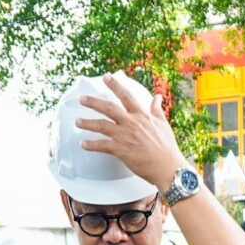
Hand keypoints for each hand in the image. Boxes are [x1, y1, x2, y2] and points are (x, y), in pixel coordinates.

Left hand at [72, 72, 189, 187]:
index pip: (126, 96)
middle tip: (82, 99)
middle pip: (109, 108)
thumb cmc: (167, 147)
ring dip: (88, 123)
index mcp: (141, 115)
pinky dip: (92, 145)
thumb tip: (157, 97)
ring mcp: (125, 136)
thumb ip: (157, 109)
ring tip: (77, 122)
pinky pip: (102, 146)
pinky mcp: (121, 150)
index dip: (115, 85)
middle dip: (93, 102)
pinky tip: (83, 144)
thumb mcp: (163, 123)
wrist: (167, 166)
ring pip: (102, 125)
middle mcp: (131, 123)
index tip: (106, 77)